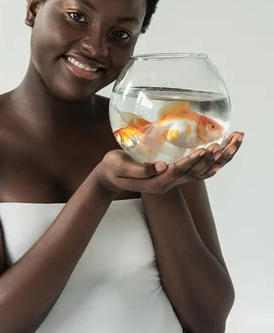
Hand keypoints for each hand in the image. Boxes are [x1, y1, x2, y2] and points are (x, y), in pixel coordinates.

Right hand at [93, 131, 243, 195]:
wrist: (110, 178)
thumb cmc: (112, 169)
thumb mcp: (120, 167)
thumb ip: (139, 169)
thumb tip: (161, 166)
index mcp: (154, 183)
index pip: (176, 172)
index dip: (190, 162)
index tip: (201, 151)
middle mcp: (164, 185)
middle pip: (189, 174)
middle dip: (204, 161)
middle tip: (218, 147)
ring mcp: (168, 183)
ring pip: (193, 175)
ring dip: (208, 163)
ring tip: (222, 150)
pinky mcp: (168, 178)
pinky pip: (190, 176)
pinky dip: (204, 170)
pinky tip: (215, 164)